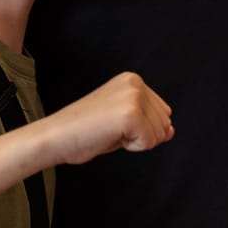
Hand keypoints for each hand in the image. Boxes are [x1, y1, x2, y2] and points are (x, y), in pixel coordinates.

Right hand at [41, 72, 173, 165]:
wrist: (56, 136)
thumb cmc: (84, 130)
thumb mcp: (124, 123)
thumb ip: (149, 122)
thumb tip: (170, 131)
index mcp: (132, 79)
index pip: (163, 112)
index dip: (142, 128)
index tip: (114, 124)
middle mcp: (135, 83)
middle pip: (164, 123)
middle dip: (142, 135)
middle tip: (111, 130)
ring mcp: (134, 97)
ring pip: (159, 134)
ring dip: (136, 141)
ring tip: (109, 132)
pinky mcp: (131, 115)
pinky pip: (149, 143)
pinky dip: (132, 147)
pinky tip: (110, 136)